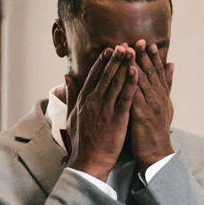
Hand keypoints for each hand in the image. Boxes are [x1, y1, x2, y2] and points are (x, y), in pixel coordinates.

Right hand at [66, 44, 137, 181]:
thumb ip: (71, 93)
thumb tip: (67, 76)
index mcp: (84, 99)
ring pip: (117, 82)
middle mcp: (94, 101)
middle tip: (124, 43)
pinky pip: (125, 97)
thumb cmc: (81, 140)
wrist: (89, 161)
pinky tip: (137, 71)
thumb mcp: (71, 114)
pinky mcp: (117, 118)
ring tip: (132, 52)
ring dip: (125, 65)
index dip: (102, 61)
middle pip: (106, 74)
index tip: (109, 48)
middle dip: (116, 58)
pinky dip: (131, 83)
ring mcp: (105, 109)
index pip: (94, 75)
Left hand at [130, 40, 173, 171]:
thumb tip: (172, 64)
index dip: (154, 56)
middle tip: (139, 40)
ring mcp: (152, 105)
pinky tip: (127, 71)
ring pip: (143, 80)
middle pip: (151, 72)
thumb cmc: (156, 130)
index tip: (149, 42)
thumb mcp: (166, 104)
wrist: (156, 153)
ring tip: (130, 50)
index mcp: (162, 95)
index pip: (158, 71)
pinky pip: (136, 94)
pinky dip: (132, 81)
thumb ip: (167, 84)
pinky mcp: (143, 114)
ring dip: (136, 63)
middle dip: (144, 55)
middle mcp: (159, 97)